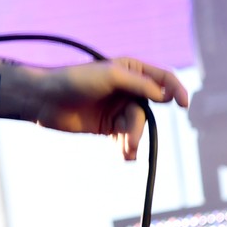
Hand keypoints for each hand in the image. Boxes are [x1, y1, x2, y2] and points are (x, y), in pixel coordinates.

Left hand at [29, 57, 188, 159]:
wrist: (43, 99)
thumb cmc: (74, 80)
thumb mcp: (110, 76)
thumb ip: (139, 84)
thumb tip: (165, 94)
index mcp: (131, 70)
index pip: (162, 79)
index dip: (176, 90)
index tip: (183, 105)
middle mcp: (128, 89)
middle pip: (148, 109)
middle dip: (140, 127)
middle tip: (130, 141)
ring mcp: (117, 108)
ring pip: (138, 126)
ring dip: (133, 140)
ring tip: (124, 151)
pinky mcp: (107, 126)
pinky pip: (126, 138)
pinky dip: (127, 148)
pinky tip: (125, 155)